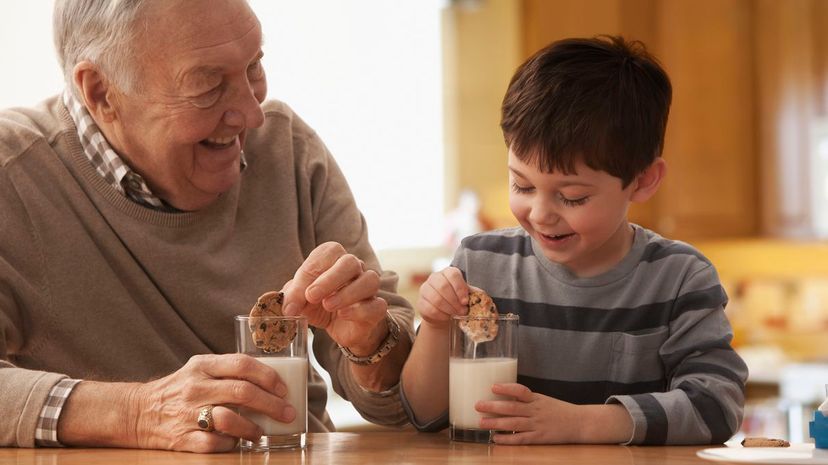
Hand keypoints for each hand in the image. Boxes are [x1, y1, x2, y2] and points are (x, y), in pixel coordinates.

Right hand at [132, 354, 294, 451]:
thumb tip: (270, 381)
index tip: (283, 388)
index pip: (242, 364)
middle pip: (242, 392)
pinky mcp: (182, 438)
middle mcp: (195, 387)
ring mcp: (187, 413)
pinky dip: (231, 443)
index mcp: (202, 365)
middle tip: (287, 413)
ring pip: (229, 419)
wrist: (137, 412)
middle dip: (272, 404)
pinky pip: (215, 443)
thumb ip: (228, 371)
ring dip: (253, 427)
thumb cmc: (179, 390)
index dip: (268, 376)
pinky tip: (237, 441)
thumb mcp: (199, 369)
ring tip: (261, 432)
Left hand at [282, 242, 387, 354]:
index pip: (329, 252)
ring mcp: (368, 288)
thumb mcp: (301, 300)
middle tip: (312, 296)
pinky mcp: (376, 309)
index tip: (303, 291)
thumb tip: (287, 307)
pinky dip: (360, 310)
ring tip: (328, 306)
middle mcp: (355, 269)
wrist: (341, 328)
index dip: (314, 268)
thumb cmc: (320, 306)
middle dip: (330, 279)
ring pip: (369, 280)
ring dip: (346, 294)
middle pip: (351, 262)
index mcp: (335, 259)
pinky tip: (343, 315)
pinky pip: (377, 304)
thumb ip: (292, 298)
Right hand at [416, 266, 470, 327]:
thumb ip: (473, 294)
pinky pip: (430, 309)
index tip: (465, 301)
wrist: (444, 313)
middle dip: (455, 302)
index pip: (453, 275)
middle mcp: (435, 278)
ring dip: (449, 309)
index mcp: (448, 272)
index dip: (460, 289)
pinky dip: (441, 315)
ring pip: (436, 299)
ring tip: (456, 314)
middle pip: (443, 287)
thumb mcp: (466, 294)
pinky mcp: (420, 302)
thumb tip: (481, 296)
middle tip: (462, 311)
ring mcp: (425, 289)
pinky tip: (446, 317)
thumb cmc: (458, 300)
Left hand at [476, 383, 583, 444]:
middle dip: (493, 406)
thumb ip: (526, 400)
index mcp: (537, 399)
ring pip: (513, 423)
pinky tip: (496, 438)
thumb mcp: (543, 400)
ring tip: (481, 422)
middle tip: (478, 405)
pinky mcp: (539, 438)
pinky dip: (507, 439)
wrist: (580, 423)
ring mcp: (537, 425)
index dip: (506, 388)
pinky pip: (521, 439)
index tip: (493, 386)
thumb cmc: (559, 410)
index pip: (520, 390)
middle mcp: (536, 411)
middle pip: (512, 408)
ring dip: (496, 423)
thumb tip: (504, 397)